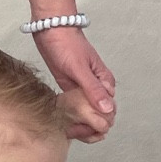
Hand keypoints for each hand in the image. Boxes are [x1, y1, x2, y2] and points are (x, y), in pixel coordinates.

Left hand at [32, 25, 114, 140]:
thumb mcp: (80, 68)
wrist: (50, 30)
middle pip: (100, 114)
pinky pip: (76, 107)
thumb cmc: (67, 44)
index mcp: (105, 82)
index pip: (109, 110)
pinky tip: (65, 123)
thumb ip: (93, 89)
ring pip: (88, 113)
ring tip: (70, 130)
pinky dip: (73, 116)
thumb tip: (108, 109)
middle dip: (91, 126)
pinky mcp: (72, 89)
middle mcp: (97, 87)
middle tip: (74, 131)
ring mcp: (84, 89)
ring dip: (81, 123)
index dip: (100, 123)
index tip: (86, 129)